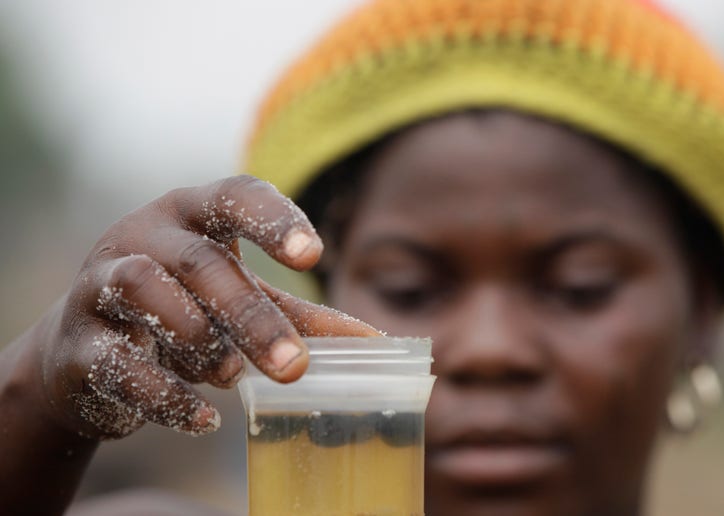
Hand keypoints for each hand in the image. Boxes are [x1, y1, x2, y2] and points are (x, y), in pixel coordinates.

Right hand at [37, 175, 377, 438]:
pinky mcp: (76, 342)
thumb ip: (302, 317)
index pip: (234, 196)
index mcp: (192, 213)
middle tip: (294, 365)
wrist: (85, 350)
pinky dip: (162, 394)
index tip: (313, 256)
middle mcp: (142, 236)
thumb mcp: (242, 300)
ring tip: (232, 376)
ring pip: (143, 289)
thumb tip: (377, 344)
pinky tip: (203, 419)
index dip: (273, 220)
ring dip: (197, 338)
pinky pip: (114, 362)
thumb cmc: (183, 308)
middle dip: (250, 315)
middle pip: (199, 261)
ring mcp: (99, 284)